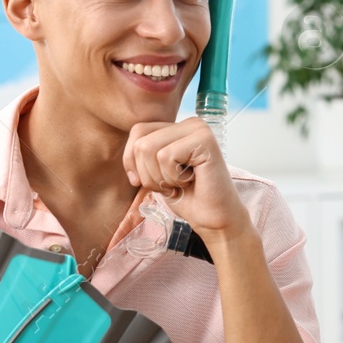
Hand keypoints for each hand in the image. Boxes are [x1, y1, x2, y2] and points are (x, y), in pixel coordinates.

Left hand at [123, 118, 250, 239]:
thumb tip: (128, 148)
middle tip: (172, 185)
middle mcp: (191, 123)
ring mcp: (199, 129)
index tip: (146, 182)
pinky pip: (166, 156)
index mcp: (179, 127)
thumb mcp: (156, 172)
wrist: (214, 219)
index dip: (132, 161)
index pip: (138, 131)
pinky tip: (192, 181)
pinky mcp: (205, 140)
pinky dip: (173, 178)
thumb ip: (143, 153)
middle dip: (147, 173)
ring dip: (161, 177)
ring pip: (149, 148)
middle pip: (141, 141)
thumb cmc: (188, 198)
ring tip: (182, 183)